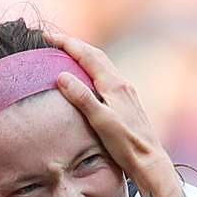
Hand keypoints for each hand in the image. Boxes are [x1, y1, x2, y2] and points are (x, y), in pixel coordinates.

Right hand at [44, 30, 173, 190]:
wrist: (148, 159)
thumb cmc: (125, 144)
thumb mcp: (101, 121)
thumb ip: (82, 97)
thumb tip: (63, 76)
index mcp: (114, 85)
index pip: (88, 56)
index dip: (68, 44)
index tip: (48, 37)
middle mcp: (121, 84)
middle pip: (96, 55)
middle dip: (74, 45)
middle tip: (54, 40)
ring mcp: (125, 92)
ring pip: (102, 64)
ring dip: (84, 55)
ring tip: (67, 52)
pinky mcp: (125, 101)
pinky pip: (106, 76)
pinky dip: (91, 68)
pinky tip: (86, 76)